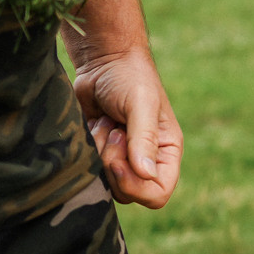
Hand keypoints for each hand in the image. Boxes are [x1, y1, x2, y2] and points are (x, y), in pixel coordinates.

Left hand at [73, 48, 183, 208]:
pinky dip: (88, 149)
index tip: (119, 162)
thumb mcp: (142, 105)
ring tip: (106, 124)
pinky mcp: (99, 153)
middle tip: (114, 133)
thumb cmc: (130, 77)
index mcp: (166, 151)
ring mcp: (121, 159)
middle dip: (114, 166)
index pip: (157, 193)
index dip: (136, 186)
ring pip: (106, 184)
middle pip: (129, 193)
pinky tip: (95, 124)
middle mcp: (146, 160)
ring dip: (100, 155)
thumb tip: (146, 174)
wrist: (102, 60)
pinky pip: (89, 170)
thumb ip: (144, 139)